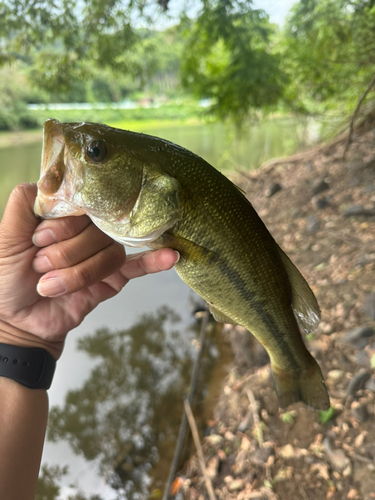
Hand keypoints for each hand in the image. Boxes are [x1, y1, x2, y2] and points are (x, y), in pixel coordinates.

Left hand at [0, 184, 178, 358]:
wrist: (16, 320)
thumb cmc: (7, 277)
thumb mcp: (6, 237)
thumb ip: (24, 203)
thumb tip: (50, 178)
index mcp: (64, 215)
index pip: (82, 204)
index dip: (63, 224)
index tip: (38, 240)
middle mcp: (85, 230)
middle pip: (96, 230)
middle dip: (64, 253)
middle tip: (39, 266)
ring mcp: (100, 254)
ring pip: (109, 254)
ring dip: (77, 274)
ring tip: (50, 286)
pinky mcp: (112, 279)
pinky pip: (137, 266)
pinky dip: (153, 262)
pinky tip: (170, 256)